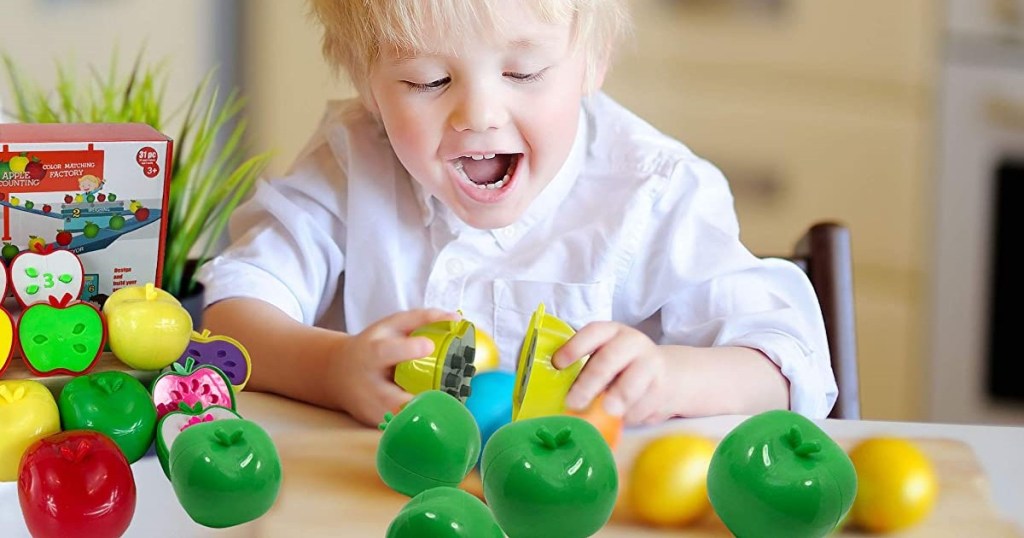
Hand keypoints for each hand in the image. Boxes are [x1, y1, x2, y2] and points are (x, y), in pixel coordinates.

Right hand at [330, 309, 458, 425]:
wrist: (337, 374)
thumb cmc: (371, 346)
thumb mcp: (390, 326)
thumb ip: (421, 319)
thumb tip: (455, 318)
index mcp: (371, 355)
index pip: (386, 352)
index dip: (409, 350)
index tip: (430, 345)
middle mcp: (369, 385)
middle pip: (396, 399)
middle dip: (424, 398)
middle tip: (449, 390)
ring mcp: (372, 409)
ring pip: (404, 418)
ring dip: (427, 412)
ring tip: (445, 402)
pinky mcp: (376, 423)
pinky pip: (404, 424)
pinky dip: (421, 418)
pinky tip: (432, 410)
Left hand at [552, 321, 671, 425]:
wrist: (668, 374)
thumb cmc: (623, 368)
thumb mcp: (605, 359)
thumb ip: (585, 372)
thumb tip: (560, 397)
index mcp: (611, 332)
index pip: (593, 333)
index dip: (574, 347)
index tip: (557, 364)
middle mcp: (632, 342)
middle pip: (608, 360)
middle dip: (588, 383)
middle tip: (573, 402)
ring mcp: (650, 364)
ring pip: (631, 383)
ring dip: (615, 399)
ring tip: (606, 412)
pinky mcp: (662, 387)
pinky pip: (643, 404)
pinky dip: (630, 415)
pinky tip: (623, 418)